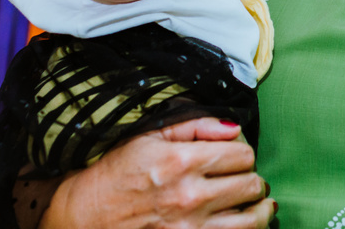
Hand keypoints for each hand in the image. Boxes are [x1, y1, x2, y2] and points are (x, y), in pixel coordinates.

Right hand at [41, 118, 274, 228]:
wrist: (85, 218)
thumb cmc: (116, 174)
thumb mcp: (148, 137)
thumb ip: (195, 125)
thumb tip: (234, 128)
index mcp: (181, 162)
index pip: (243, 155)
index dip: (243, 153)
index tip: (235, 157)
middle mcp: (189, 197)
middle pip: (251, 185)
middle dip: (252, 179)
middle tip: (244, 180)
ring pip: (252, 220)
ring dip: (260, 209)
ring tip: (259, 203)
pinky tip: (246, 224)